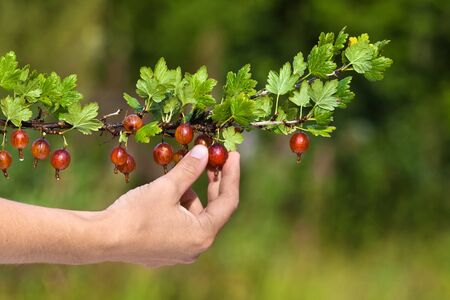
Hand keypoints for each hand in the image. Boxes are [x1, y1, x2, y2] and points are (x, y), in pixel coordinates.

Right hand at [99, 145, 239, 266]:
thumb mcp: (168, 187)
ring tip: (178, 178)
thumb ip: (190, 169)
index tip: (233, 155)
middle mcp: (195, 248)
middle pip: (213, 210)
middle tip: (213, 160)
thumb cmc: (137, 213)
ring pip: (194, 217)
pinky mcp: (165, 251)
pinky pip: (181, 225)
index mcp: (202, 234)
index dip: (232, 175)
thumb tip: (204, 151)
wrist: (102, 238)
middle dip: (213, 183)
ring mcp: (180, 252)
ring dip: (191, 195)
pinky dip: (179, 208)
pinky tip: (167, 195)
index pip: (228, 201)